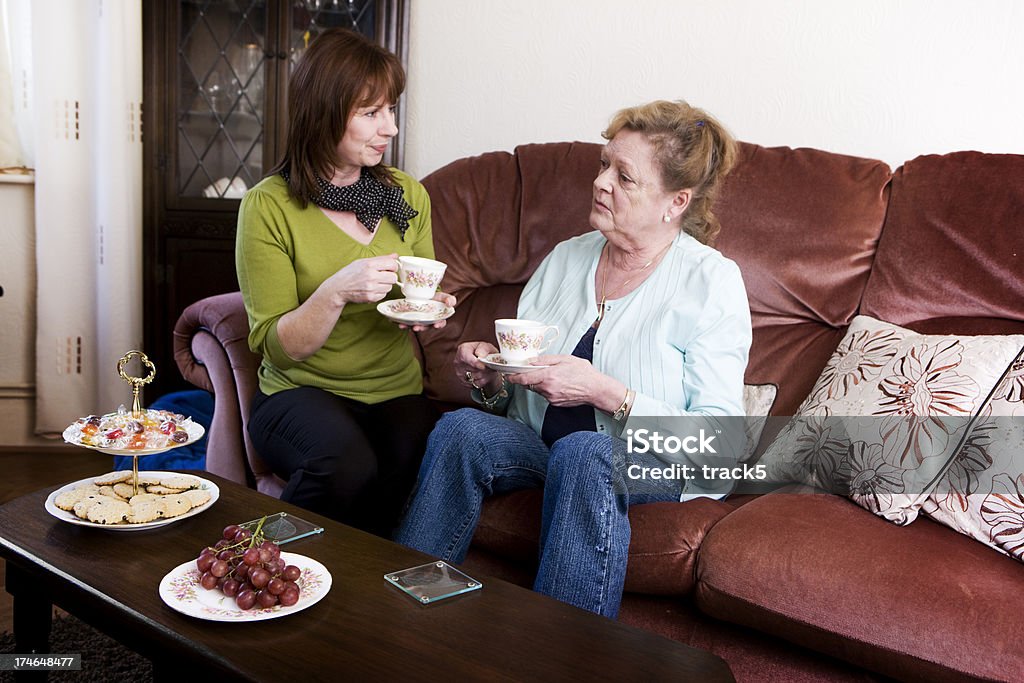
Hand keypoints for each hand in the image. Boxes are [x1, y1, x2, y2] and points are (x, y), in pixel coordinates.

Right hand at [325, 253, 398, 304]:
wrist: (338, 288)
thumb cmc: (350, 273)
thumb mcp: (363, 261)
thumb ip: (380, 259)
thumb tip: (395, 256)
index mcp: (369, 265)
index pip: (392, 264)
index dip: (393, 266)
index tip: (389, 268)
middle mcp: (371, 276)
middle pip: (393, 277)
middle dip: (390, 276)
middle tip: (382, 276)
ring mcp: (371, 288)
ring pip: (389, 287)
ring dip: (385, 285)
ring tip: (375, 283)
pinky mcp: (370, 297)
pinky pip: (384, 295)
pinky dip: (380, 292)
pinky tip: (372, 289)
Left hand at [399, 291, 457, 332]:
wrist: (426, 293)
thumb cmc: (437, 298)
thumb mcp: (445, 297)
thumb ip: (450, 300)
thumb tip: (450, 303)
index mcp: (438, 317)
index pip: (440, 323)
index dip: (438, 325)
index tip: (436, 325)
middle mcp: (428, 320)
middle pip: (425, 326)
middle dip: (421, 328)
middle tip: (417, 328)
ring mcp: (419, 319)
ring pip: (415, 325)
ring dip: (410, 326)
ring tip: (404, 325)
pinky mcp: (411, 317)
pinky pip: (406, 321)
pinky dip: (402, 323)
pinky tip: (397, 322)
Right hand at [456, 341, 500, 391]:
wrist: (487, 363)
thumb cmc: (486, 353)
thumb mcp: (488, 346)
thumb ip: (484, 349)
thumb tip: (480, 355)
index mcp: (463, 349)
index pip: (465, 357)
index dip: (474, 363)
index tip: (483, 366)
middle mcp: (458, 361)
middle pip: (472, 368)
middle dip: (484, 369)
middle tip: (490, 365)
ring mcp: (459, 372)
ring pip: (475, 377)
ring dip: (485, 375)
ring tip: (488, 369)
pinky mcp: (463, 382)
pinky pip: (476, 384)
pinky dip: (483, 381)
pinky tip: (484, 375)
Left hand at [505, 355, 621, 408]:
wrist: (596, 389)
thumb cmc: (583, 373)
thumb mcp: (565, 359)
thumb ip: (546, 360)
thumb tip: (531, 361)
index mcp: (548, 376)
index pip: (524, 379)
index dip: (514, 377)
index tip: (509, 375)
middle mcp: (548, 389)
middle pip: (530, 384)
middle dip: (530, 377)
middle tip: (537, 370)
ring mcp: (551, 398)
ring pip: (538, 389)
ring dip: (541, 383)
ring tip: (555, 376)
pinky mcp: (555, 403)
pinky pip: (546, 394)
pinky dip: (548, 388)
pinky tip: (560, 383)